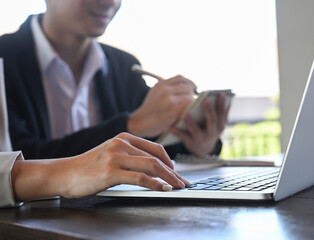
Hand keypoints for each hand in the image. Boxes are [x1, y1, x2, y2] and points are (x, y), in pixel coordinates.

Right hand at [11, 133, 189, 200]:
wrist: (64, 174)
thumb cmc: (88, 167)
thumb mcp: (112, 155)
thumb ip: (132, 157)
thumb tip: (156, 169)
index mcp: (124, 138)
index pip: (156, 148)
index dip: (170, 162)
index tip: (178, 173)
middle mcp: (121, 143)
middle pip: (157, 158)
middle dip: (173, 172)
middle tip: (183, 183)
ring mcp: (115, 156)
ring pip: (151, 166)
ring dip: (168, 178)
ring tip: (177, 187)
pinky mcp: (110, 171)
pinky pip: (139, 178)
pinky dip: (154, 184)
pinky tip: (162, 189)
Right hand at [128, 75, 196, 136]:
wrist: (140, 123)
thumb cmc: (150, 110)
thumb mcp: (155, 93)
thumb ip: (167, 89)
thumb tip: (186, 87)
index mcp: (161, 84)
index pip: (180, 78)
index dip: (189, 82)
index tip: (194, 87)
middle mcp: (164, 89)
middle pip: (187, 86)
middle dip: (192, 92)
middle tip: (194, 99)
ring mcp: (168, 99)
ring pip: (189, 95)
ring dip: (193, 100)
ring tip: (193, 105)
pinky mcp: (173, 110)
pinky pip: (188, 105)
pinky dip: (191, 107)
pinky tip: (191, 111)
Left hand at [171, 93, 228, 156]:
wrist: (203, 148)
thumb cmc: (208, 128)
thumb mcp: (217, 122)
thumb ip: (220, 111)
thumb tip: (223, 94)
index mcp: (219, 125)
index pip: (222, 113)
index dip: (222, 104)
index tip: (220, 94)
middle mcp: (212, 132)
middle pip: (212, 121)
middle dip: (209, 110)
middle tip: (206, 100)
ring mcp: (202, 138)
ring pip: (196, 131)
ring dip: (191, 123)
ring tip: (186, 114)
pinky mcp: (191, 143)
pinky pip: (184, 137)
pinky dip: (178, 133)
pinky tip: (172, 127)